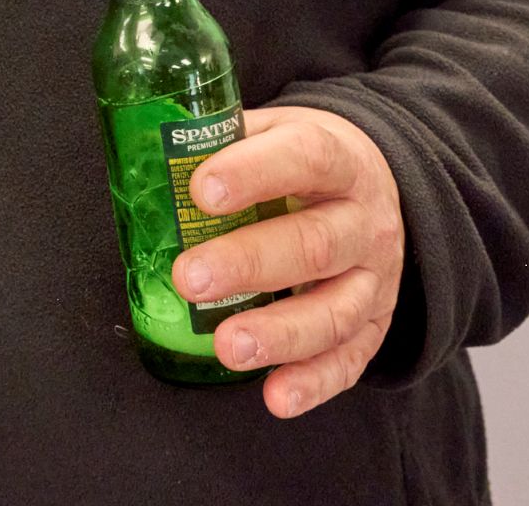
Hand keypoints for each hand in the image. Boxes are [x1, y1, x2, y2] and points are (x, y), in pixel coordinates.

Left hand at [172, 105, 404, 419]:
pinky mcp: (374, 325)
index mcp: (339, 161)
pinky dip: (314, 383)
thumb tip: (146, 152)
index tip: (202, 191)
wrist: (382, 185)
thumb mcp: (278, 131)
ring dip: (278, 333)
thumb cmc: (305, 161)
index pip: (305, 158)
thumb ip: (223, 140)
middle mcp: (363, 222)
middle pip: (313, 244)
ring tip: (227, 345)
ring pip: (334, 311)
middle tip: (189, 278)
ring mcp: (374, 279)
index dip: (254, 173)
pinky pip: (349, 360)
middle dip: (248, 264)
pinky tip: (275, 397)